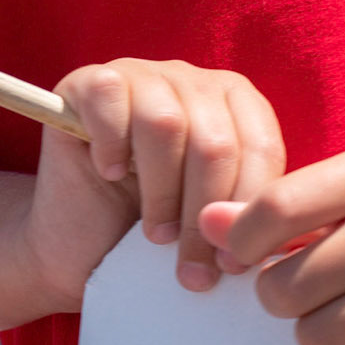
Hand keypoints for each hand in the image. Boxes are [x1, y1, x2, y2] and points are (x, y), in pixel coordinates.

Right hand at [22, 58, 285, 311]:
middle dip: (206, 215)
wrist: (76, 246)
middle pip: (215, 142)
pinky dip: (112, 144)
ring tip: (156, 235)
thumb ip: (238, 216)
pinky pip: (111, 101)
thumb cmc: (148, 234)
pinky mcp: (91, 81)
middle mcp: (192, 79)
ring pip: (166, 125)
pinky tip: (110, 173)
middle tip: (192, 270)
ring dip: (163, 193)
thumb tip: (268, 239)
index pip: (260, 145)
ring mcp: (142, 74)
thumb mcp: (207, 225)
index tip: (232, 263)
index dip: (249, 208)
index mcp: (235, 103)